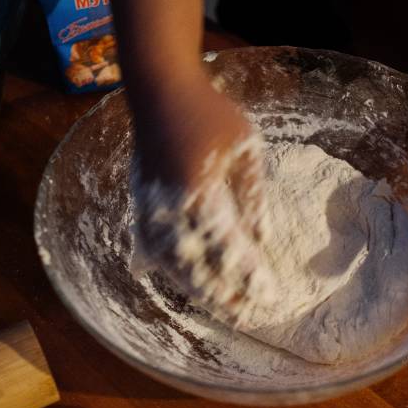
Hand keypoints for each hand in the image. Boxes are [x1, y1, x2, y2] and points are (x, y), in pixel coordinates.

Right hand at [129, 73, 273, 320]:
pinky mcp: (139, 207)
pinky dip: (171, 271)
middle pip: (197, 267)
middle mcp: (170, 209)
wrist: (159, 90)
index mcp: (200, 192)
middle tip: (248, 317)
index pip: (228, 248)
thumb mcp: (245, 149)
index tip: (269, 297)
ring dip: (198, 290)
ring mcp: (149, 210)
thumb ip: (253, 198)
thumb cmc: (210, 113)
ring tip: (223, 306)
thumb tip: (262, 241)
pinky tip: (186, 284)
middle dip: (224, 296)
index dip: (249, 276)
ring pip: (172, 266)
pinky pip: (152, 251)